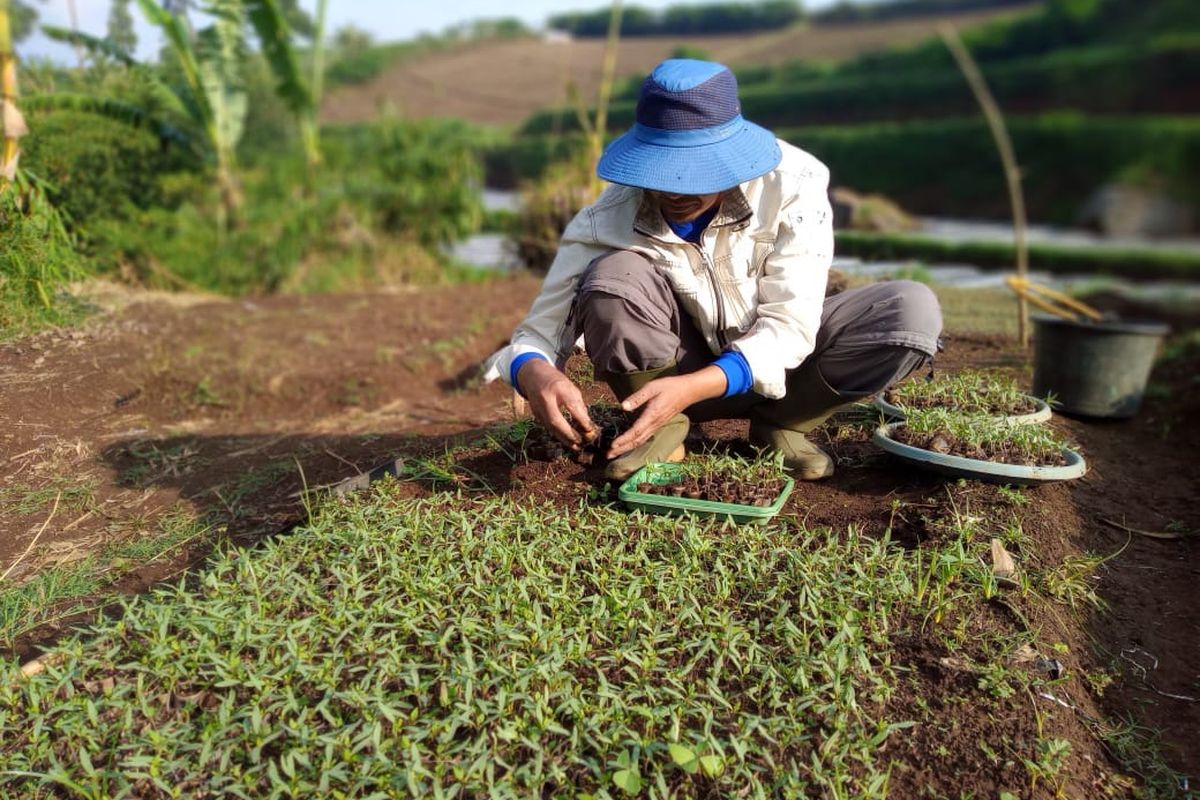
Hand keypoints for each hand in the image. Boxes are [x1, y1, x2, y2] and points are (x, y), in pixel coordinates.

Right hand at [516, 358, 593, 448]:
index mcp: (558, 387)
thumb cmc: (556, 382)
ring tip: (575, 446)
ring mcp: (537, 407)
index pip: (571, 405)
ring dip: (563, 438)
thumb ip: (579, 405)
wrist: (533, 375)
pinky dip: (557, 434)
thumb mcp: (570, 387)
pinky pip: (547, 426)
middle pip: (555, 420)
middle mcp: (545, 398)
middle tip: (580, 443)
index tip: (590, 429)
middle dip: (568, 434)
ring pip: (550, 427)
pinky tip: (566, 440)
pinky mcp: (535, 413)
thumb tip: (588, 424)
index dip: (581, 419)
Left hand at [608, 367, 726, 458]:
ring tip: (614, 453)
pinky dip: (634, 443)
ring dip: (627, 448)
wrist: (688, 391)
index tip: (612, 445)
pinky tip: (628, 444)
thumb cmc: (670, 387)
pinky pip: (645, 438)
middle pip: (637, 441)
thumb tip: (623, 406)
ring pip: (641, 441)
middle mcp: (654, 424)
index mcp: (652, 415)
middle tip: (608, 455)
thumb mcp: (652, 387)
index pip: (635, 431)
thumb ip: (638, 397)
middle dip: (622, 449)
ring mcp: (657, 426)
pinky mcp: (658, 425)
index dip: (624, 440)